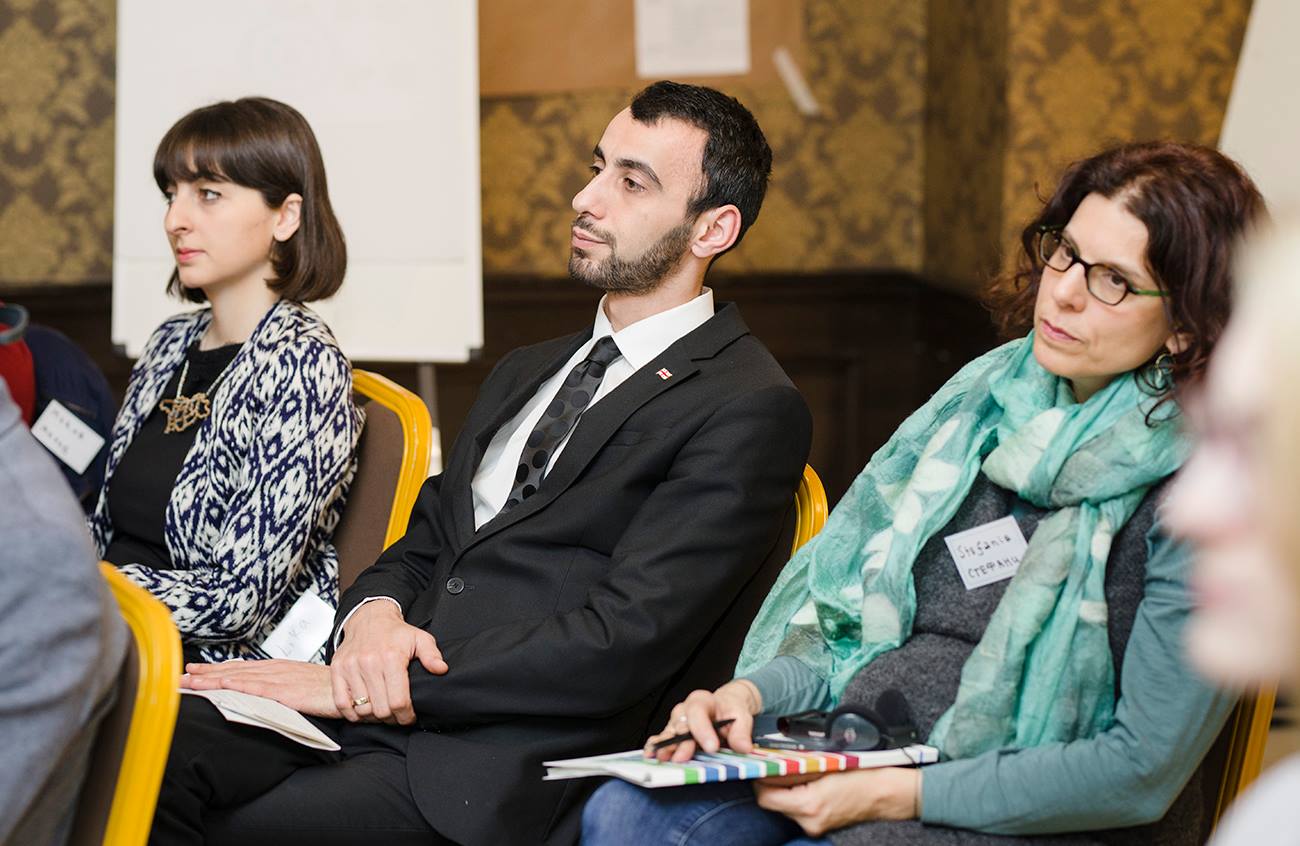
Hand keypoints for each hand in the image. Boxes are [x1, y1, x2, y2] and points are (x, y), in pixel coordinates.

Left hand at [182, 659, 340, 718]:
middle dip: (206, 674)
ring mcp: (283, 680)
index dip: (216, 670)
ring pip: (241, 678)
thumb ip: (282, 687)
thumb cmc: (333, 688)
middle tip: (181, 677)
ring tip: (191, 682)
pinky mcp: (290, 693)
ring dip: (214, 679)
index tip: (193, 672)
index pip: (241, 669)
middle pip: (236, 671)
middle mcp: (277, 670)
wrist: (358, 687)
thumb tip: (262, 693)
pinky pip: (260, 689)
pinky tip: (223, 684)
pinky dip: (240, 685)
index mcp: (279, 669)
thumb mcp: (302, 685)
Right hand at [330, 600, 447, 724]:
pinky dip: (352, 713)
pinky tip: (363, 710)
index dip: (406, 716)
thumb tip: (441, 669)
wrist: (369, 619)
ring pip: (362, 709)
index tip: (409, 717)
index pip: (398, 701)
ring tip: (382, 712)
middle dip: (392, 718)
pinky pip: (341, 703)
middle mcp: (369, 663)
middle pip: (380, 709)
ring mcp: (350, 667)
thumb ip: (432, 655)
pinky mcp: (337, 670)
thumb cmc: (395, 632)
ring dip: (373, 717)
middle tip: (397, 716)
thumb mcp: (420, 639)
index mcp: (391, 658)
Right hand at [644, 680, 762, 761]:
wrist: (724, 709)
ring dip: (666, 747)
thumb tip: (743, 747)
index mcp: (702, 700)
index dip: (703, 730)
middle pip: (680, 724)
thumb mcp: (741, 716)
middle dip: (681, 742)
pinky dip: (655, 747)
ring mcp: (675, 723)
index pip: (698, 712)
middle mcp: (684, 710)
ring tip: (664, 759)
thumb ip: (741, 731)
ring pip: (668, 733)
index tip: (712, 747)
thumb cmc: (730, 710)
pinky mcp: (672, 735)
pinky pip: (660, 739)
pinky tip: (652, 755)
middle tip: (682, 758)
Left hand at [753, 767, 920, 835]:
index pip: (766, 798)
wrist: (884, 794)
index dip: (760, 780)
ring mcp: (814, 827)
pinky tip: (806, 785)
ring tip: (796, 774)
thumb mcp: (824, 764)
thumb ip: (794, 766)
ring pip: (784, 808)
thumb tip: (771, 762)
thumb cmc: (859, 774)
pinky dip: (796, 798)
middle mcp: (808, 820)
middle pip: (773, 804)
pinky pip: (797, 812)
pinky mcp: (819, 827)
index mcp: (808, 804)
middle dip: (771, 785)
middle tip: (776, 767)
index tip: (761, 767)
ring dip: (784, 791)